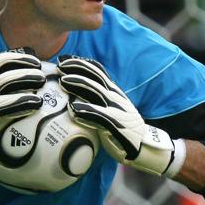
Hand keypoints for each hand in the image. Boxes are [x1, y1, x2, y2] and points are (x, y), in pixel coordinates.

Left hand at [56, 55, 183, 176]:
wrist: (144, 145)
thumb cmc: (122, 127)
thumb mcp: (111, 108)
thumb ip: (97, 101)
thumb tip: (73, 97)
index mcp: (113, 92)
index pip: (98, 72)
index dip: (81, 64)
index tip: (64, 59)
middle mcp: (116, 97)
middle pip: (96, 78)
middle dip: (77, 69)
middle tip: (60, 66)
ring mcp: (117, 110)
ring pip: (97, 92)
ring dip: (80, 85)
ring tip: (63, 81)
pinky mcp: (117, 126)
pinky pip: (100, 116)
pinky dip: (87, 111)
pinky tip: (74, 109)